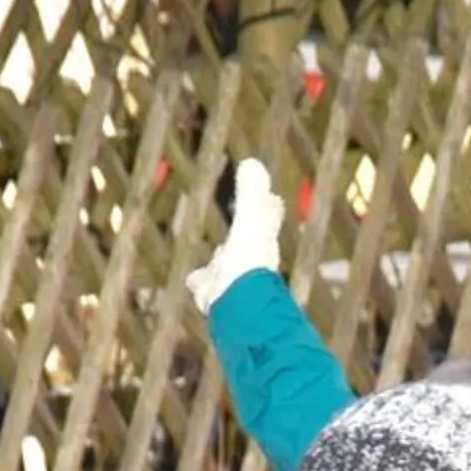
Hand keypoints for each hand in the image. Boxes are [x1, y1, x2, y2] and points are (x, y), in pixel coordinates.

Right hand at [183, 158, 285, 311]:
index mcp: (262, 242)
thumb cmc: (248, 264)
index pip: (267, 220)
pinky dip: (202, 283)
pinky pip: (206, 286)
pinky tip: (195, 282)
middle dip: (249, 235)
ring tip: (220, 254)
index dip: (269, 208)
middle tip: (248, 225)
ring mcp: (233, 279)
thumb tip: (253, 163)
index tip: (274, 199)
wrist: (239, 308)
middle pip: (250, 244)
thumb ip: (251, 195)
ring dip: (225, 260)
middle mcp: (251, 262)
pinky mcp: (216, 296)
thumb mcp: (250, 222)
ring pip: (228, 266)